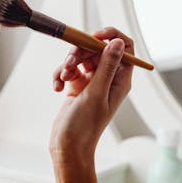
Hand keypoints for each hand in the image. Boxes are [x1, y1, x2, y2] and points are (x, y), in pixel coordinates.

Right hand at [49, 27, 133, 159]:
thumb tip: (118, 43)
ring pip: (80, 57)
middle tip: (70, 63)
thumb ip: (106, 66)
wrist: (68, 146)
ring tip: (62, 78)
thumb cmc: (85, 126)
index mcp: (120, 79)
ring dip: (68, 64)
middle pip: (97, 49)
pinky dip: (60, 74)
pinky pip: (69, 69)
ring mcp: (92, 81)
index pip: (124, 47)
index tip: (93, 37)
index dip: (110, 37)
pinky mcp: (77, 85)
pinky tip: (57, 87)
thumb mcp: (96, 93)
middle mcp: (108, 78)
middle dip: (80, 52)